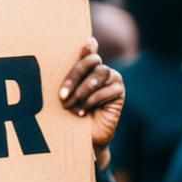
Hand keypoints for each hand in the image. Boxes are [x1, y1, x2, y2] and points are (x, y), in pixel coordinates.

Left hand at [59, 39, 124, 168]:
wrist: (81, 137)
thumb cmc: (68, 115)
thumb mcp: (63, 96)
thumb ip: (65, 79)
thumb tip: (69, 61)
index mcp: (85, 68)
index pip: (88, 51)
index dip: (89, 46)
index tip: (87, 44)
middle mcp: (100, 70)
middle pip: (92, 61)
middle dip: (74, 77)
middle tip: (62, 96)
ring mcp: (112, 79)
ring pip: (100, 74)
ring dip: (83, 91)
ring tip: (71, 107)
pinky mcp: (119, 92)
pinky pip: (110, 89)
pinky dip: (94, 100)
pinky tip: (84, 112)